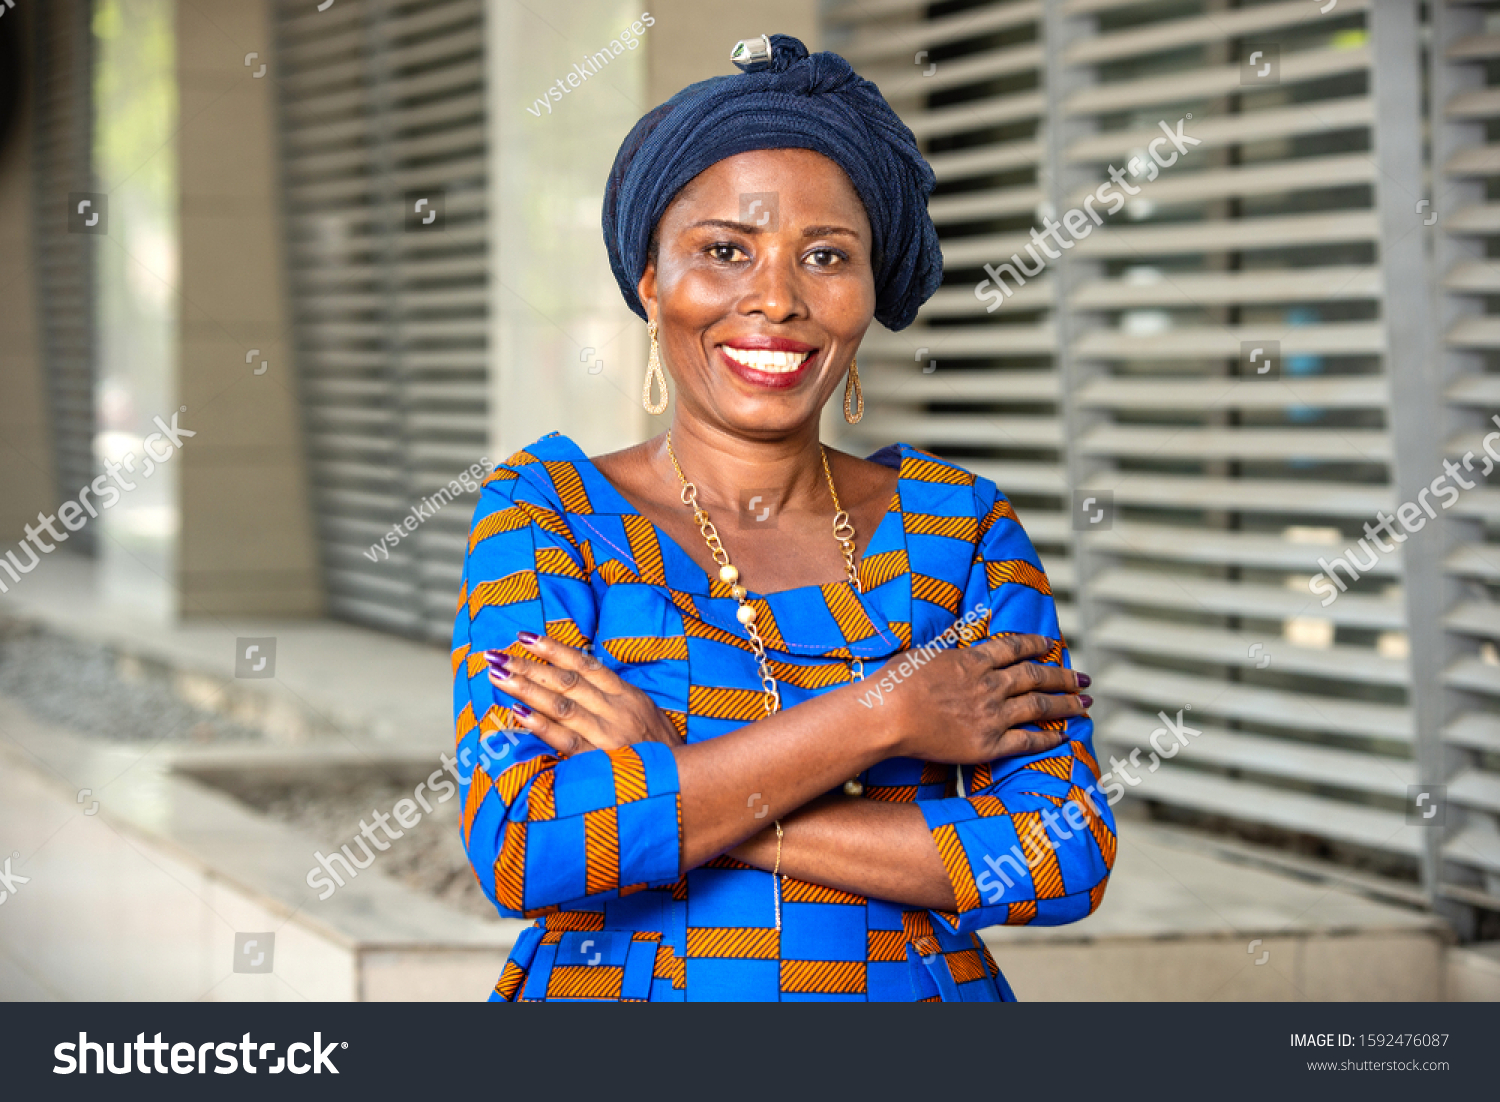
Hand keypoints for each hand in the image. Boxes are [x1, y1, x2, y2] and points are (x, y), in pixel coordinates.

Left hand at [485, 634, 683, 758]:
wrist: (688, 788)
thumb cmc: (663, 753)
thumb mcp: (647, 715)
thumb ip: (617, 698)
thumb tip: (584, 679)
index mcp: (628, 696)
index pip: (585, 665)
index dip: (554, 649)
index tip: (525, 637)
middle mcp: (617, 710)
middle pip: (565, 681)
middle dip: (528, 666)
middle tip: (495, 654)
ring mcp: (609, 735)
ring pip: (561, 704)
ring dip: (526, 687)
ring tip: (497, 675)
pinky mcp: (601, 761)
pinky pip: (566, 740)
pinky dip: (541, 725)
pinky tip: (517, 712)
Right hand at [876, 634, 1090, 763]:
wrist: (886, 715)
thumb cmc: (894, 683)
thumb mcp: (924, 654)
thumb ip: (947, 651)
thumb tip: (955, 641)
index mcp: (973, 660)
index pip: (1014, 647)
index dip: (1036, 645)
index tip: (1052, 645)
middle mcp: (989, 685)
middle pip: (1036, 676)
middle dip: (1063, 677)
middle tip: (1084, 679)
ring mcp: (991, 715)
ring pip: (1039, 707)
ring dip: (1066, 705)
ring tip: (1084, 705)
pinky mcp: (987, 744)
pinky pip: (1027, 741)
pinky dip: (1048, 738)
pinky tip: (1063, 737)